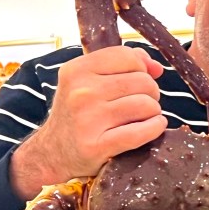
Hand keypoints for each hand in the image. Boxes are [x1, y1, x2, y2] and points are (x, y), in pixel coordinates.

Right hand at [11, 46, 165, 198]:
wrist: (53, 153)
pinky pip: (141, 132)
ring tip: (143, 117)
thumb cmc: (78, 114)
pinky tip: (154, 126)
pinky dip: (155, 128)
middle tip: (141, 103)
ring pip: (147, 105)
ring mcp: (88, 119)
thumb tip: (156, 67)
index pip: (127, 56)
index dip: (141, 68)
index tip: (137, 81)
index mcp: (76, 70)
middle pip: (143, 81)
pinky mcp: (97, 145)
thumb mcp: (88, 81)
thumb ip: (121, 65)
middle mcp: (81, 92)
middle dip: (151, 92)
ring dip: (153, 112)